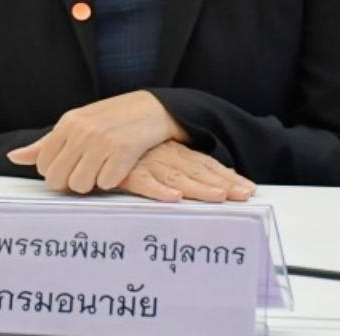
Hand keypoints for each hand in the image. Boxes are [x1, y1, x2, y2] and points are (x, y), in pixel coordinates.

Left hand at [7, 91, 187, 193]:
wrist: (153, 108)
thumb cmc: (112, 118)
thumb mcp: (77, 124)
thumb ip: (46, 144)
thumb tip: (13, 157)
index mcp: (67, 123)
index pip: (44, 165)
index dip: (58, 173)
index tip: (73, 167)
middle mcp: (81, 131)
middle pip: (59, 179)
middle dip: (72, 182)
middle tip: (88, 172)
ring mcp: (102, 141)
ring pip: (80, 185)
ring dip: (92, 184)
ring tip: (103, 169)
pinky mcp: (123, 151)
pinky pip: (106, 184)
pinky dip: (113, 180)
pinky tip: (120, 166)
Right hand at [119, 141, 255, 202]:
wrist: (91, 142)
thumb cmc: (125, 157)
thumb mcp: (154, 159)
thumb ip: (176, 170)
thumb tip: (205, 182)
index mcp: (172, 152)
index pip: (205, 164)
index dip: (227, 176)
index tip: (249, 189)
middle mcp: (164, 155)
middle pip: (198, 171)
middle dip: (223, 183)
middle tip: (244, 194)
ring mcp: (146, 163)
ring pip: (177, 176)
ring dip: (198, 187)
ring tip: (219, 197)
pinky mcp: (125, 172)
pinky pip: (144, 182)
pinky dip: (159, 190)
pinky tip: (174, 197)